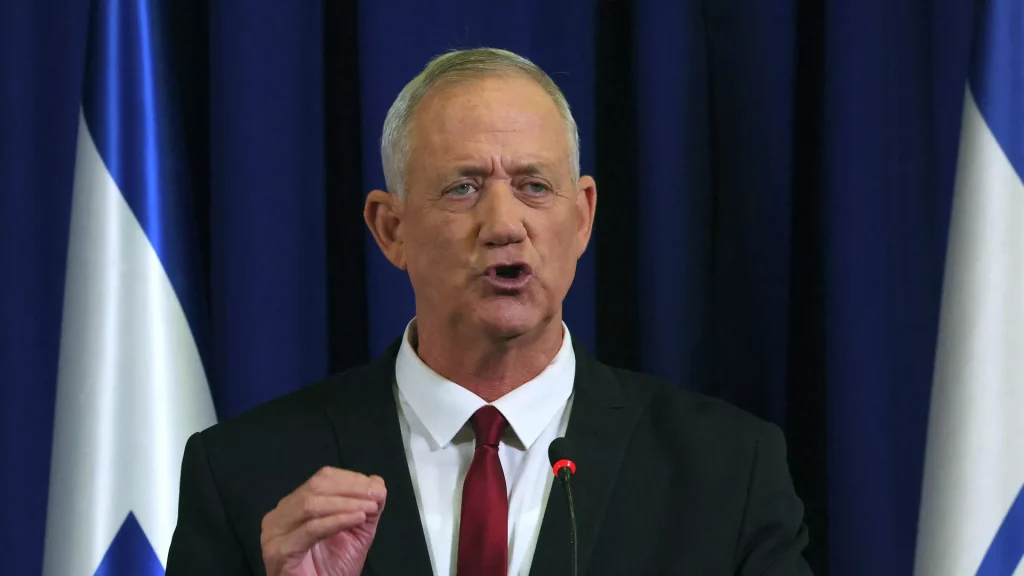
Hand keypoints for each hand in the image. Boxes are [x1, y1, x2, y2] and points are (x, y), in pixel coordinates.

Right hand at [261, 467, 386, 575]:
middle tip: (375, 496)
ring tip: (369, 508)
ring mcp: (275, 533)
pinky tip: (356, 519)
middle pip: (316, 487)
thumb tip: (377, 482)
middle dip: (351, 489)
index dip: (351, 479)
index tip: (376, 488)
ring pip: (312, 505)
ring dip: (346, 504)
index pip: (322, 479)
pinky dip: (337, 520)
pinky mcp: (279, 551)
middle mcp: (280, 515)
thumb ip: (365, 508)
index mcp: (294, 506)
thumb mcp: (355, 534)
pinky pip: (311, 528)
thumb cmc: (332, 570)